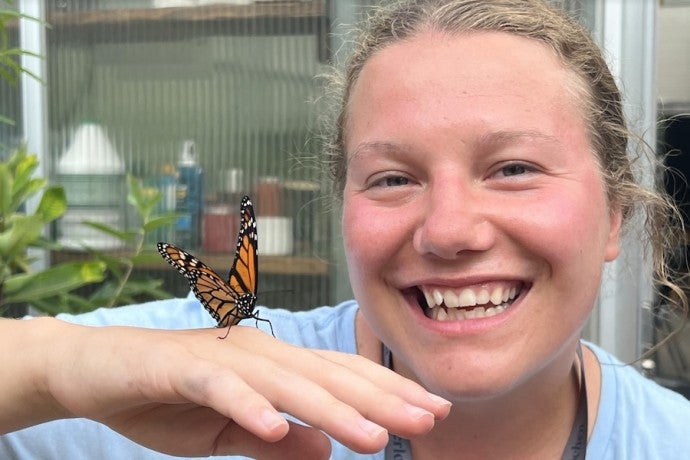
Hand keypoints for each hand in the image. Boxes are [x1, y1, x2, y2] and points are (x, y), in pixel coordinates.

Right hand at [16, 318, 449, 458]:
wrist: (99, 370)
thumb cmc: (170, 397)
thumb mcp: (231, 430)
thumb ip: (276, 439)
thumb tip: (325, 450)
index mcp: (274, 364)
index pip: (340, 377)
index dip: (387, 392)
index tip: (431, 411)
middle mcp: (258, 353)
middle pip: (327, 377)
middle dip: (380, 400)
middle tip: (427, 420)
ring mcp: (222, 359)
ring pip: (286, 384)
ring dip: (330, 410)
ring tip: (372, 436)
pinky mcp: (182, 369)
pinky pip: (221, 389)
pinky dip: (249, 408)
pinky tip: (277, 429)